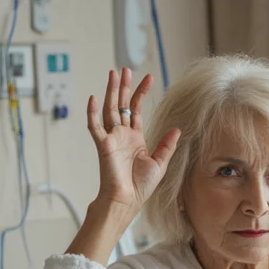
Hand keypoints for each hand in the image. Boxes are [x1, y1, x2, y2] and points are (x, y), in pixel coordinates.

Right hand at [87, 67, 180, 218]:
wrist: (128, 199)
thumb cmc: (141, 186)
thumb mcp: (160, 163)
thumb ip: (167, 145)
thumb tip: (176, 128)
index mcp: (135, 138)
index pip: (136, 110)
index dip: (141, 93)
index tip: (149, 77)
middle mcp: (122, 135)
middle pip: (121, 105)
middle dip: (123, 86)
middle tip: (125, 69)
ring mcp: (111, 139)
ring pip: (109, 109)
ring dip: (110, 92)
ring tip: (113, 74)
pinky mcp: (103, 145)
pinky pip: (95, 127)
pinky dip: (92, 113)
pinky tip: (93, 98)